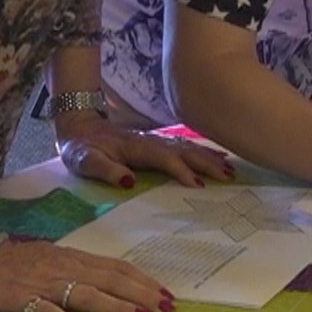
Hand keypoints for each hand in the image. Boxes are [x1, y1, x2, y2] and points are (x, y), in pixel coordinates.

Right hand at [0, 238, 173, 311]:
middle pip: (111, 279)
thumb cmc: (14, 260)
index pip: (116, 268)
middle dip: (142, 292)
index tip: (165, 293)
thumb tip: (109, 281)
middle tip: (167, 306)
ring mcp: (45, 284)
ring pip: (87, 293)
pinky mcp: (22, 299)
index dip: (143, 280)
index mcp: (73, 259)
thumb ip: (78, 269)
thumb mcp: (53, 258)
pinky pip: (47, 311)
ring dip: (117, 305)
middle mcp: (65, 268)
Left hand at [56, 113, 234, 189]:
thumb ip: (104, 170)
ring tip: (230, 169)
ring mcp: (157, 140)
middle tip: (229, 177)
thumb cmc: (80, 148)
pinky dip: (204, 150)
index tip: (198, 185)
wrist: (80, 126)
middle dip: (207, 163)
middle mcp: (151, 142)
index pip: (165, 158)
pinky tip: (218, 156)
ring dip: (210, 157)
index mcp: (136, 147)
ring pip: (189, 147)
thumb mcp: (83, 160)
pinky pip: (186, 146)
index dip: (182, 170)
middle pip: (185, 150)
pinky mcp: (158, 142)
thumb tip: (128, 182)